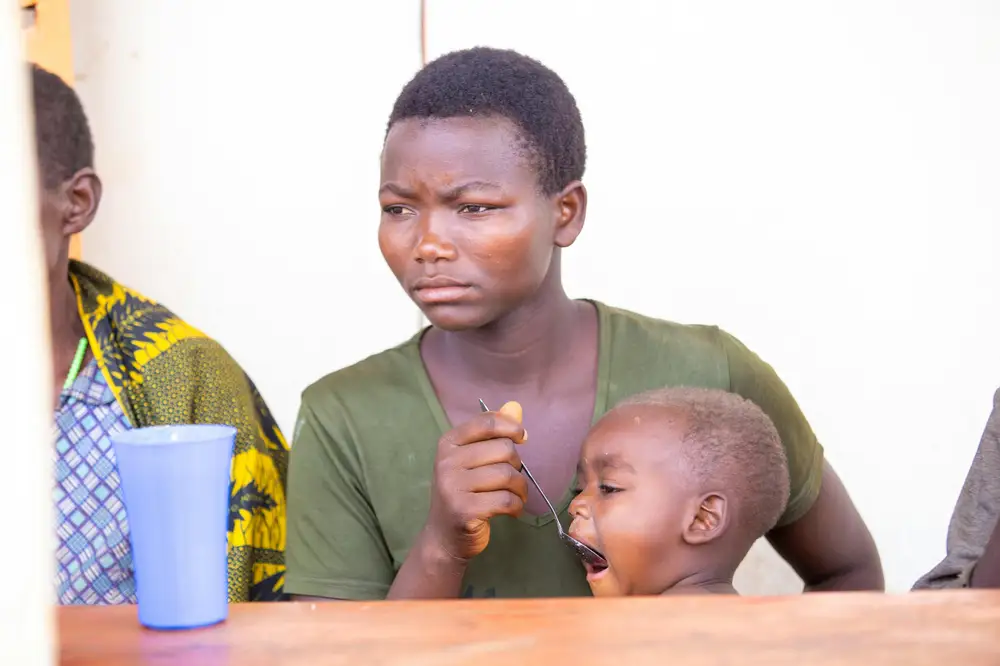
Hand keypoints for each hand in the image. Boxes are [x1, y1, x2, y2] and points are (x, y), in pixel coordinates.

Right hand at [421, 401, 528, 561]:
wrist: (444, 537)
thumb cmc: (463, 494)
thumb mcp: (473, 460)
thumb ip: (494, 433)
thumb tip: (516, 407)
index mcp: (448, 443)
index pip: (487, 422)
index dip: (511, 427)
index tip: (522, 437)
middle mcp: (447, 462)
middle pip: (503, 449)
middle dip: (517, 465)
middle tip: (512, 479)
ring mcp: (453, 487)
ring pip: (507, 475)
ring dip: (520, 488)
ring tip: (515, 496)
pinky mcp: (465, 510)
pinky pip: (506, 500)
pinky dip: (516, 506)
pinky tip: (512, 510)